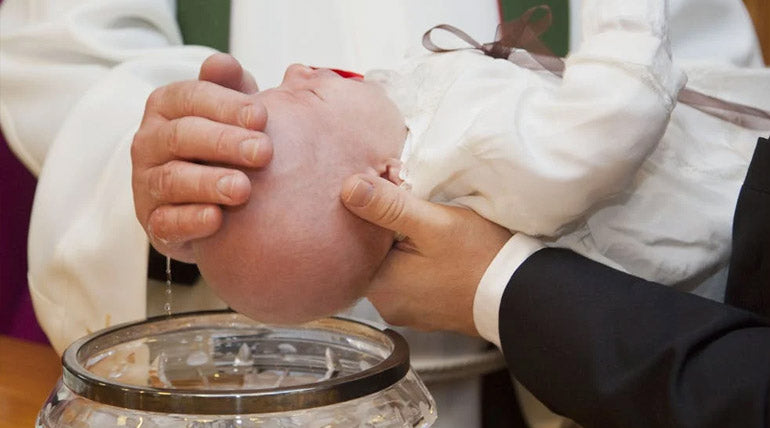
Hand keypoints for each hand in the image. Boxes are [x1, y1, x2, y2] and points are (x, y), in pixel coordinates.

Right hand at [131, 53, 271, 261]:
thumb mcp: (231, 112)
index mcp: (166, 107)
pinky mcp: (154, 223)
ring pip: (172, 179)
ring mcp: (147, 183)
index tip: (263, 116)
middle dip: (224, 143)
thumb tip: (221, 63)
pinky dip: (191, 221)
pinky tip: (217, 219)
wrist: (209, 199)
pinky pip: (166, 222)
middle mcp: (149, 142)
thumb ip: (229, 87)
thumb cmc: (225, 144)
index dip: (227, 105)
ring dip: (209, 183)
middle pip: (182, 136)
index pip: (191, 97)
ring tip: (243, 189)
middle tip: (264, 152)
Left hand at [340, 174, 511, 335]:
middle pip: (372, 254)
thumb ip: (389, 206)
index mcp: (380, 285)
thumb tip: (349, 188)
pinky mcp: (425, 311)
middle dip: (387, 229)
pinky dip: (417, 261)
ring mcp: (406, 311)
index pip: (354, 242)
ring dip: (402, 244)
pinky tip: (435, 248)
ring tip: (426, 224)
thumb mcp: (433, 224)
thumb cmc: (480, 259)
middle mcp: (386, 305)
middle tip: (412, 204)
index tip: (390, 194)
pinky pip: (410, 279)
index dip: (369, 214)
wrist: (519, 296)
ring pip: (392, 265)